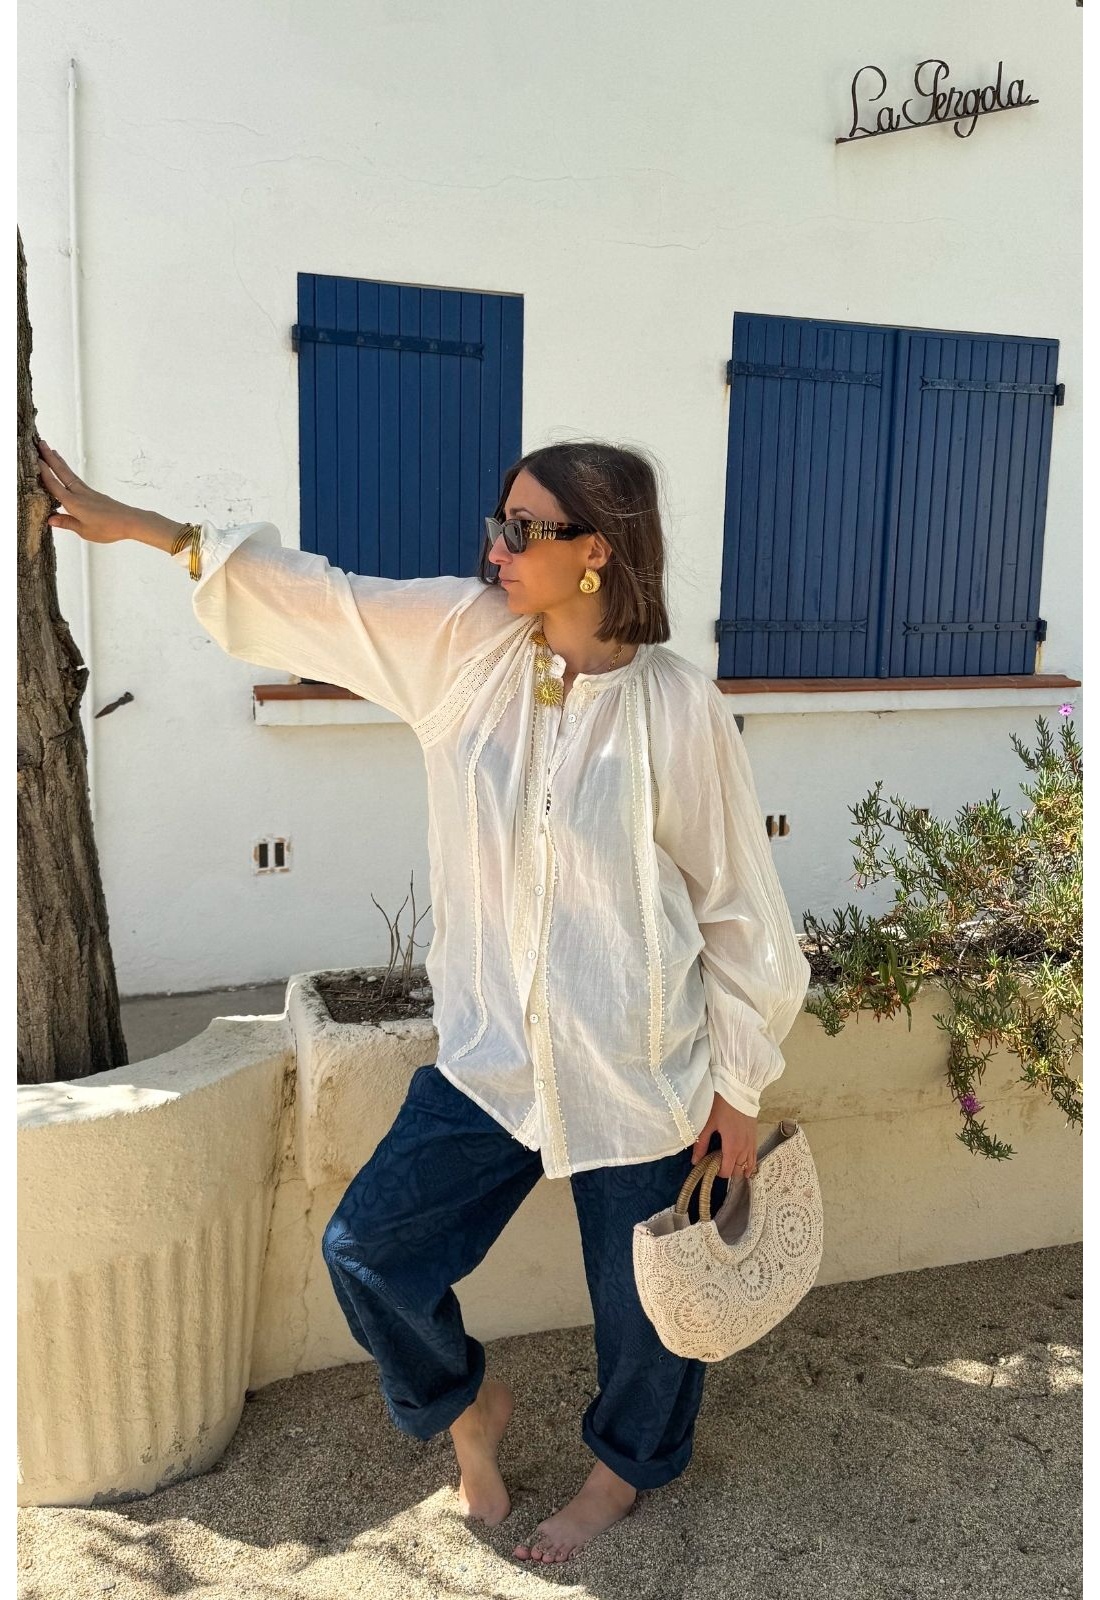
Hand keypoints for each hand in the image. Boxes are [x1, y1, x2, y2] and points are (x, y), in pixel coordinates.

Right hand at [35, 439, 176, 547]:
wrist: (130, 521)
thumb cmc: (108, 528)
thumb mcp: (85, 530)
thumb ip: (67, 523)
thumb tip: (50, 519)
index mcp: (74, 503)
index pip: (55, 485)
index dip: (44, 472)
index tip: (36, 458)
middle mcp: (79, 494)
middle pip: (62, 473)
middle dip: (50, 458)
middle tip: (41, 443)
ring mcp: (87, 492)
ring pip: (69, 474)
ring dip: (59, 462)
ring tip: (52, 451)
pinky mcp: (93, 494)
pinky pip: (76, 480)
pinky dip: (68, 472)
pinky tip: (66, 471)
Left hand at [690, 1090, 758, 1179]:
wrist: (739, 1090)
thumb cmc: (721, 1105)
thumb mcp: (707, 1124)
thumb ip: (701, 1144)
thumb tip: (695, 1162)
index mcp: (732, 1147)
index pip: (727, 1171)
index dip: (718, 1173)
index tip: (710, 1167)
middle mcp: (744, 1148)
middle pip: (738, 1171)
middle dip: (728, 1171)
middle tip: (717, 1163)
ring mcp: (751, 1143)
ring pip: (748, 1165)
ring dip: (739, 1168)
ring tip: (729, 1166)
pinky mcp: (755, 1137)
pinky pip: (754, 1156)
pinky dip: (749, 1163)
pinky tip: (744, 1166)